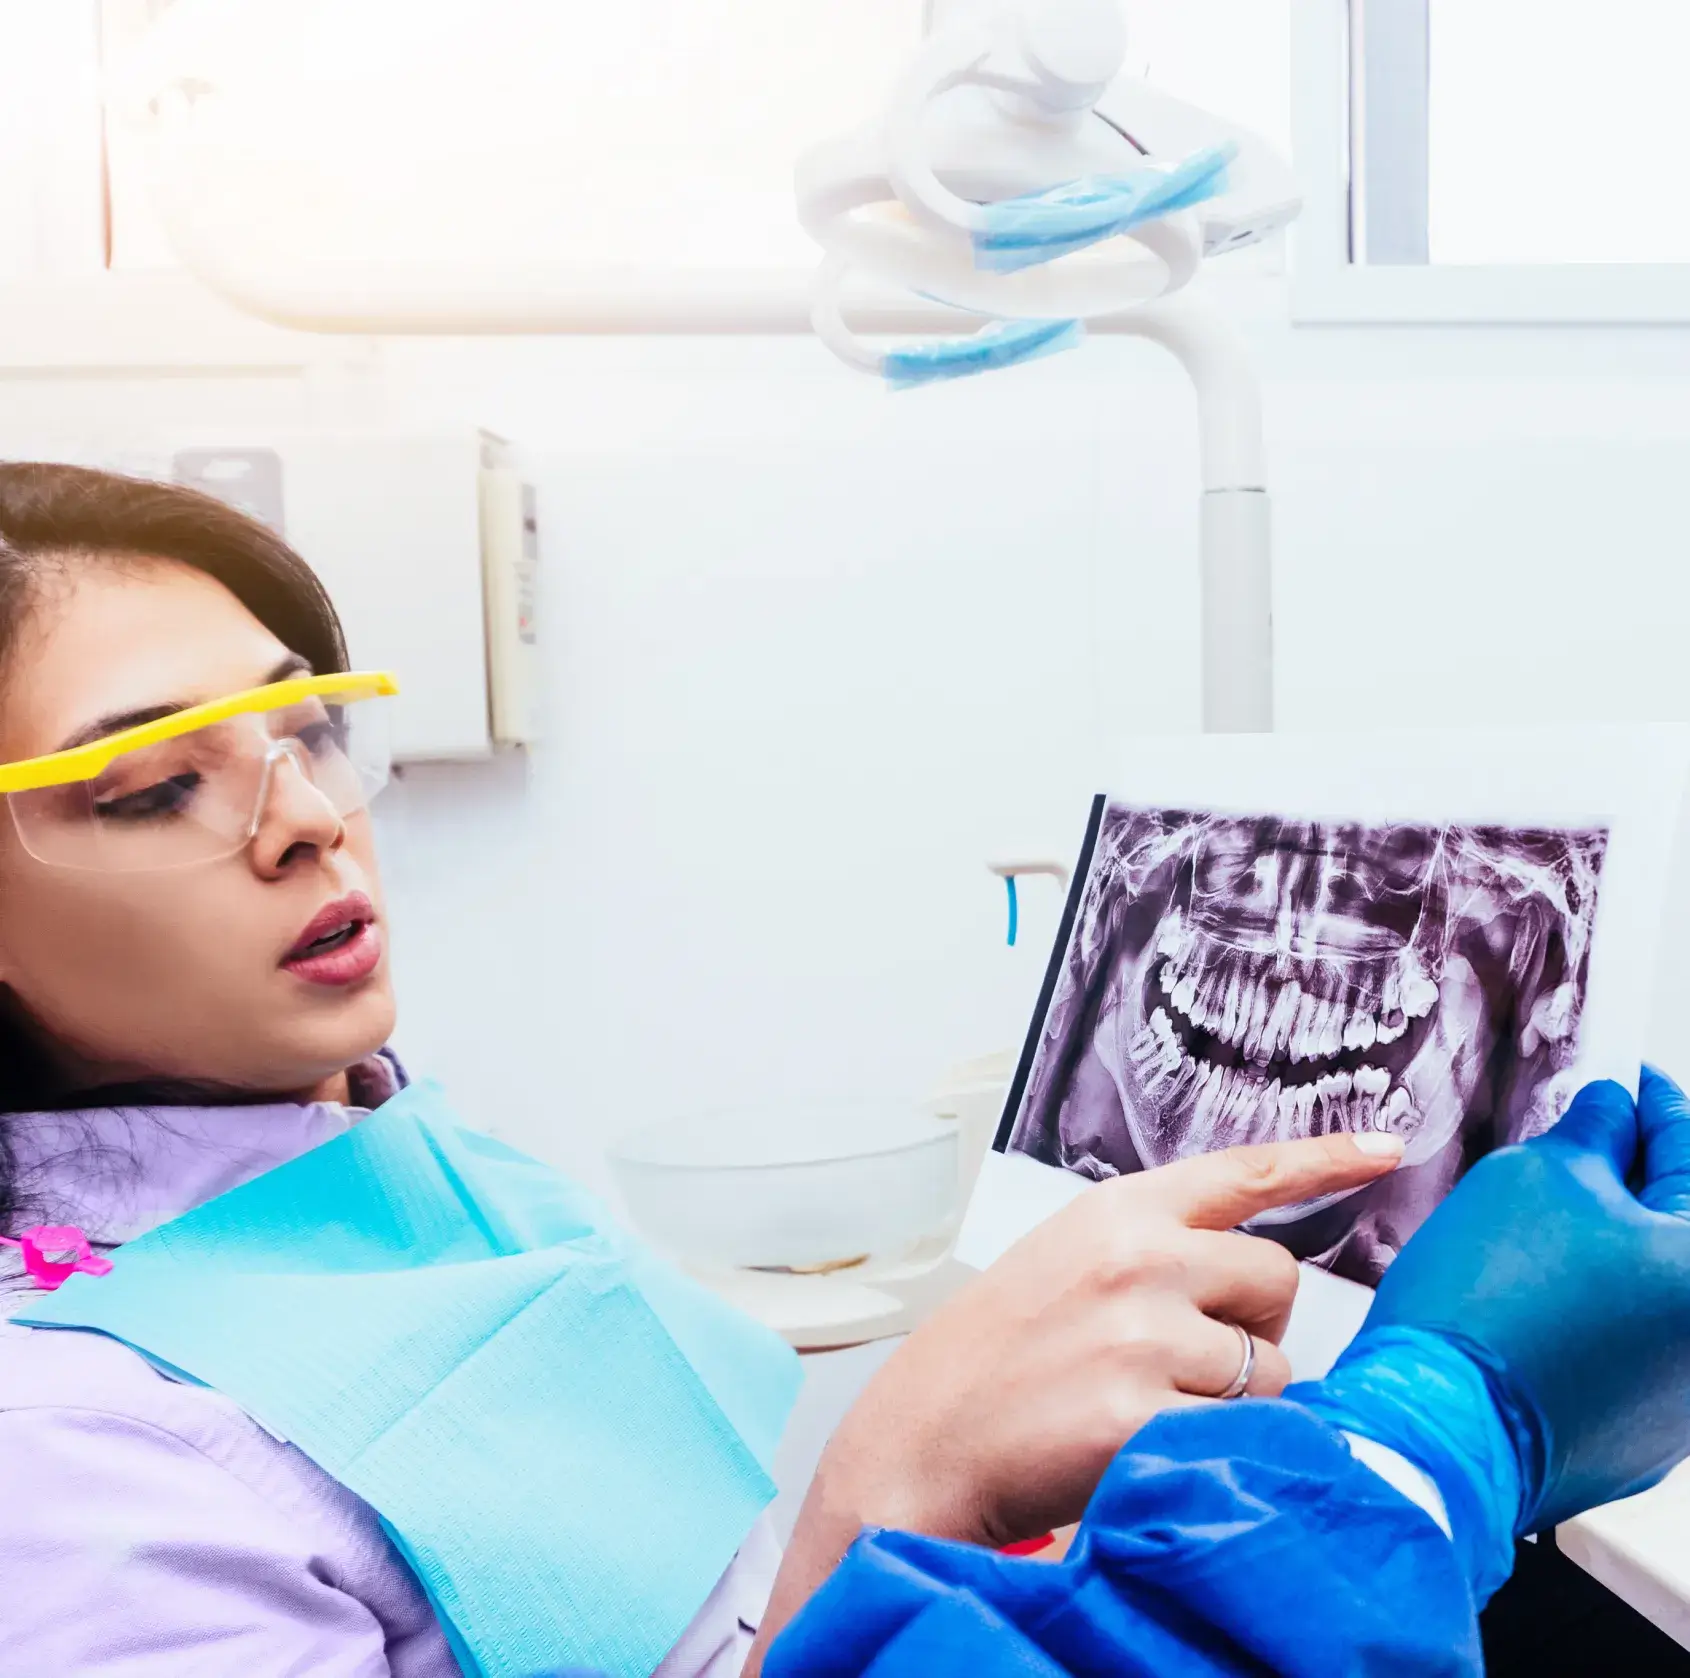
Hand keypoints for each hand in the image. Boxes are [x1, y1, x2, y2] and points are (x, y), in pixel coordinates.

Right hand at [744, 1130, 1402, 1672]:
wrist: (924, 1437)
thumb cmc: (994, 1354)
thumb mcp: (1066, 1261)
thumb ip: (1154, 1250)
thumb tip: (1251, 1277)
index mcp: (1117, 1212)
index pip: (1242, 1172)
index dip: (1323, 1158)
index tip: (1386, 1146)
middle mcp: (1137, 1259)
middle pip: (1277, 1283)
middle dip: (1255, 1329)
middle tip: (1186, 1364)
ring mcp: (1142, 1335)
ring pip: (1270, 1370)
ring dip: (1235, 1401)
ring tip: (1146, 1407)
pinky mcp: (1143, 1413)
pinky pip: (1243, 1434)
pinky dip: (1217, 1451)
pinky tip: (1149, 1448)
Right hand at [1300, 1069, 1689, 1598]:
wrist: (1434, 1424)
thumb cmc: (1485, 1302)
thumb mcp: (1533, 1175)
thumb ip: (1589, 1134)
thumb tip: (1610, 1114)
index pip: (1686, 1152)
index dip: (1649, 1105)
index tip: (1630, 1082)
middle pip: (1672, 1230)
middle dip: (1624, 1183)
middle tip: (1572, 1148)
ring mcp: (1680, 1405)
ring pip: (1646, 1296)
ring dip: (1603, 1256)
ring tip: (1530, 1235)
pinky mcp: (1636, 1444)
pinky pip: (1621, 1357)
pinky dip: (1587, 1321)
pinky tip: (1526, 1302)